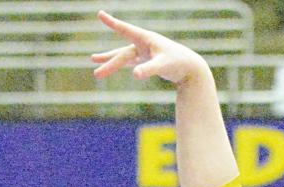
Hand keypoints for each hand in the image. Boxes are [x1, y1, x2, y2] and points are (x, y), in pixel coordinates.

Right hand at [92, 10, 207, 85]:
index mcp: (146, 39)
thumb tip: (134, 75)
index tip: (100, 14)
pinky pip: (129, 61)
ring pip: (122, 56)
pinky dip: (119, 64)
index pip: (125, 30)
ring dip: (109, 59)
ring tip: (92, 59)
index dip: (112, 23)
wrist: (190, 68)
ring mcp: (144, 52)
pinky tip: (110, 65)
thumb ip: (148, 70)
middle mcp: (143, 44)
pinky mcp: (147, 60)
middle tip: (96, 74)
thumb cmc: (178, 64)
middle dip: (108, 63)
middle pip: (122, 54)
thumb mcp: (163, 66)